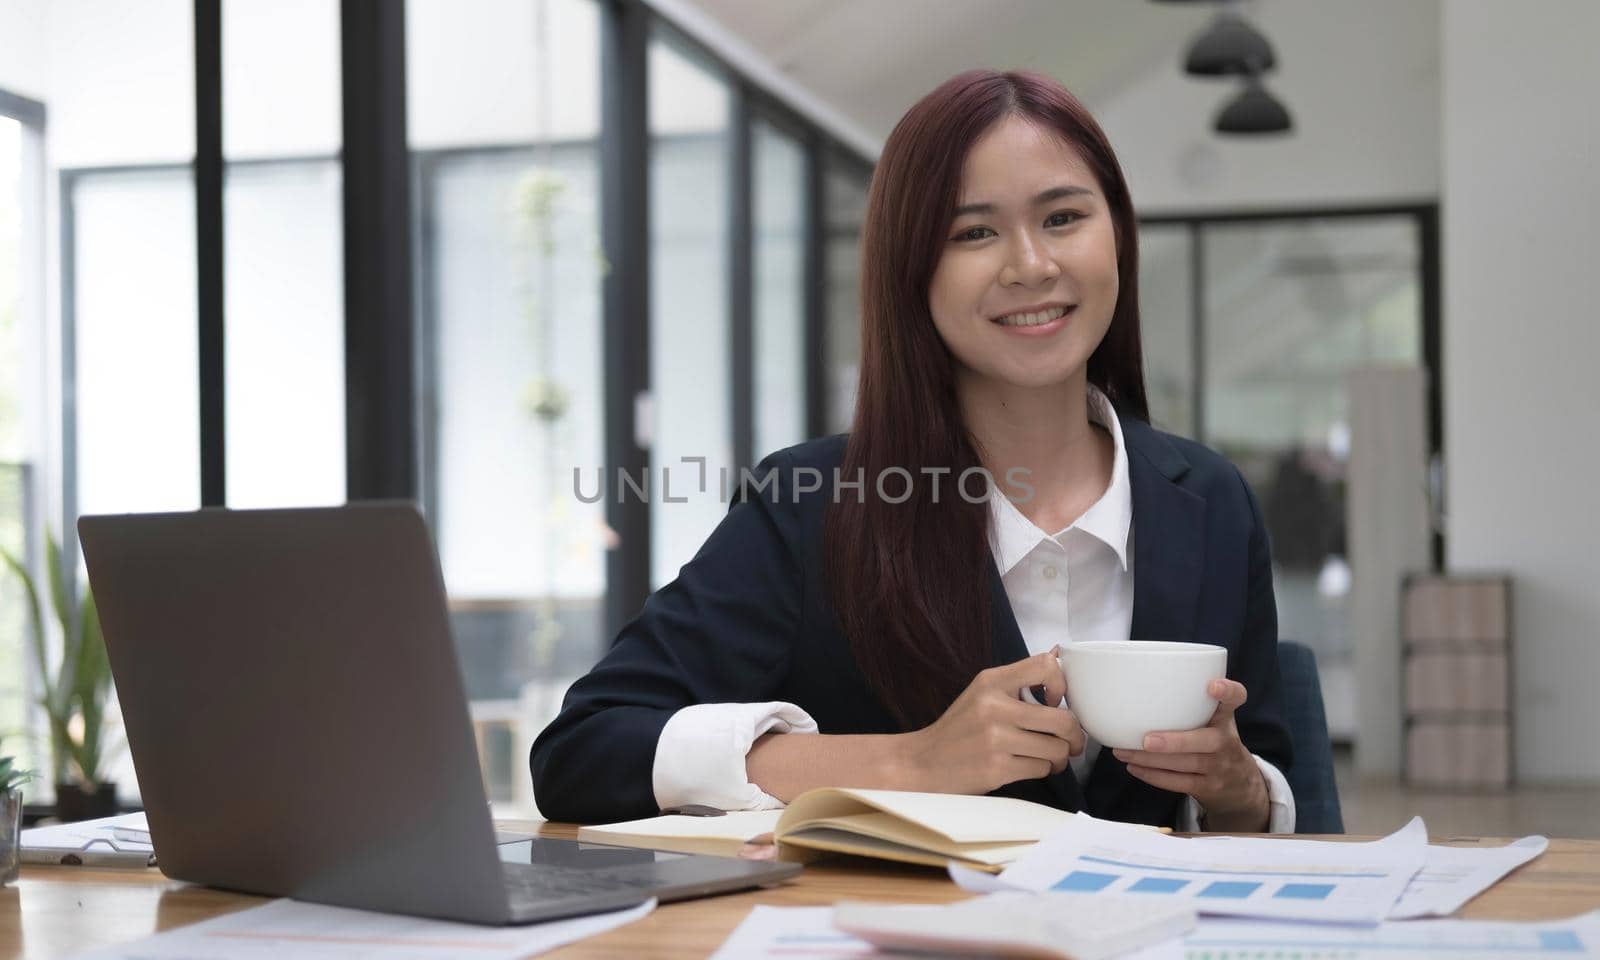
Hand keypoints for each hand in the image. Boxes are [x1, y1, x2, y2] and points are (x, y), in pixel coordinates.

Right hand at [898, 648, 1085, 794]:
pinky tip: (1030, 766)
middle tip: (1072, 741)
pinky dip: (1043, 770)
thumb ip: (1019, 679)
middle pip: (1063, 719)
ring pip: (1056, 748)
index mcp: (991, 681)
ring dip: (1059, 757)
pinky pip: (1042, 769)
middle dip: (1075, 735)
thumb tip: (1058, 654)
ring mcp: (995, 739)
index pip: (1045, 666)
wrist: (923, 762)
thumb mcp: (982, 692)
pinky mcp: (997, 769)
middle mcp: (994, 707)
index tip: (1056, 700)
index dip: (1062, 684)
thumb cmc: (959, 728)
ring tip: (1048, 756)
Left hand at [1111, 678, 1268, 831]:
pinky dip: (1153, 775)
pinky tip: (1134, 767)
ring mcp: (1219, 767)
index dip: (1228, 691)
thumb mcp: (1215, 721)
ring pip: (1186, 764)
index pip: (1236, 698)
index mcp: (1225, 717)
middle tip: (1146, 740)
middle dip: (1175, 742)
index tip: (1213, 686)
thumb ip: (1191, 703)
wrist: (1241, 787)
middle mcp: (1226, 741)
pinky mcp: (1209, 788)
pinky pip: (1179, 783)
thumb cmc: (1215, 743)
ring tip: (1123, 752)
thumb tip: (1136, 688)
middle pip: (1207, 740)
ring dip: (1150, 759)